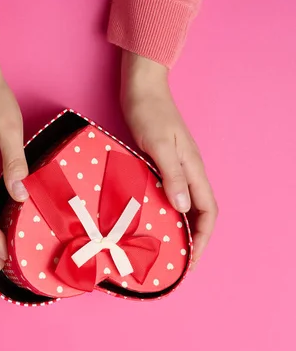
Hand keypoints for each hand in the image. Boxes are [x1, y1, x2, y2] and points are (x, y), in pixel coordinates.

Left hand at [120, 52, 217, 265]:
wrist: (142, 89)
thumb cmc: (149, 113)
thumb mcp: (157, 145)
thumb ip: (171, 174)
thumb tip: (183, 206)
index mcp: (192, 169)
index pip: (207, 211)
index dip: (203, 238)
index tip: (192, 259)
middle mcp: (188, 171)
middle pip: (199, 212)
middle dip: (194, 239)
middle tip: (179, 261)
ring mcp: (177, 167)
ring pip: (185, 205)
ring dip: (180, 228)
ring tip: (167, 248)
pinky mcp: (162, 163)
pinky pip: (171, 194)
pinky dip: (167, 211)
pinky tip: (153, 219)